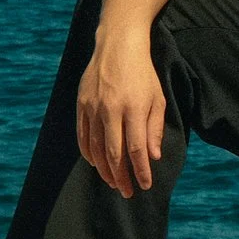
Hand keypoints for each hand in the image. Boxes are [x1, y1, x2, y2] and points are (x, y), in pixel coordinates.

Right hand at [75, 41, 165, 197]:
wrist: (117, 46)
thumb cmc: (143, 74)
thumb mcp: (157, 99)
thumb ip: (154, 129)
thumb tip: (152, 157)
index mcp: (134, 108)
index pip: (137, 149)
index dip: (140, 170)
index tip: (144, 185)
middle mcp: (111, 110)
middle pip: (114, 153)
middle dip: (121, 176)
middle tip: (127, 192)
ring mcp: (93, 107)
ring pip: (96, 148)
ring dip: (104, 169)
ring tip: (113, 182)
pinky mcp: (81, 104)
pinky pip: (83, 136)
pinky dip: (89, 153)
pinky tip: (96, 164)